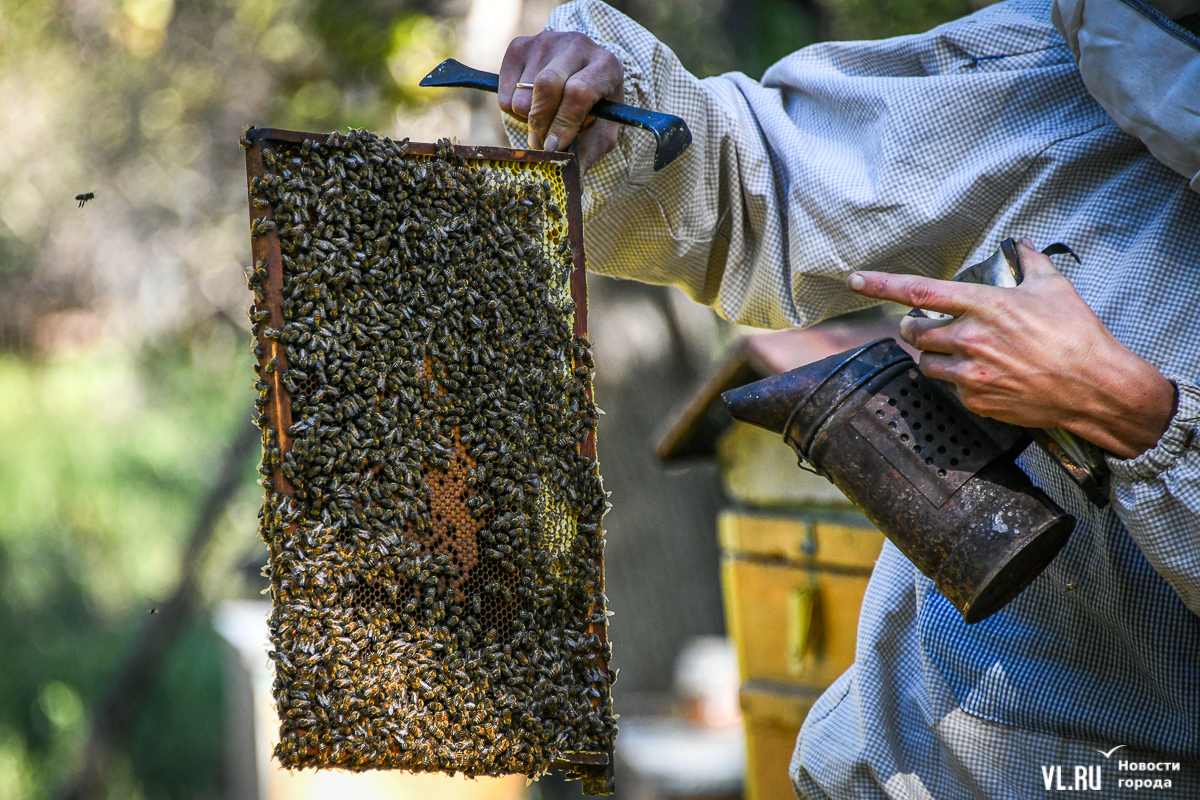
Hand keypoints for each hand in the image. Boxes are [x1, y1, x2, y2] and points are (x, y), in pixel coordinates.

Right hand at [499, 31, 622, 173]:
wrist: (583, 71)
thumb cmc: (594, 108)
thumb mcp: (600, 131)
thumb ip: (587, 154)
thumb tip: (571, 183)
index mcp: (606, 65)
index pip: (578, 92)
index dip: (563, 124)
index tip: (554, 147)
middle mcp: (577, 44)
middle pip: (546, 86)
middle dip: (541, 124)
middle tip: (542, 144)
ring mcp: (546, 40)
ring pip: (522, 93)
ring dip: (527, 119)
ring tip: (543, 121)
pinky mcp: (520, 45)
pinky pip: (504, 91)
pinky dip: (512, 109)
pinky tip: (531, 106)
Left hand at [847, 239, 1176, 458]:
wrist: (1096, 387)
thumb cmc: (1078, 334)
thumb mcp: (1054, 288)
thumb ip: (1029, 261)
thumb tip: (1019, 243)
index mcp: (985, 305)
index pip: (919, 291)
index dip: (881, 284)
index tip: (854, 279)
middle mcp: (971, 338)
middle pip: (913, 332)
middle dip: (915, 328)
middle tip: (929, 327)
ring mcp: (971, 372)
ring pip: (926, 363)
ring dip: (935, 356)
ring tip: (963, 353)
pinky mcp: (976, 400)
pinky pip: (950, 389)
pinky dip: (960, 382)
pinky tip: (986, 376)